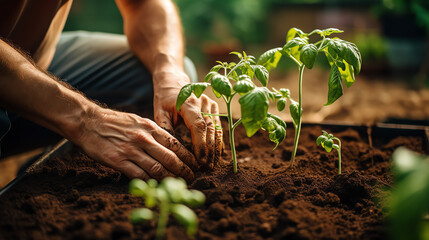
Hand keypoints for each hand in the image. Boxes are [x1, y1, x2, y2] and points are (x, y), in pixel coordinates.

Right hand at [70, 107, 196, 181]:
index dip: (187, 157)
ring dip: (170, 179)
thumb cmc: (114, 122)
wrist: (88, 122)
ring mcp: (131, 151)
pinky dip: (150, 183)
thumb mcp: (138, 121)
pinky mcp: (118, 161)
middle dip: (184, 170)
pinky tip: (156, 187)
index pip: (175, 144)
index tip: (195, 164)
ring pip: (157, 169)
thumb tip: (170, 145)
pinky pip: (139, 176)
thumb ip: (153, 133)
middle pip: (170, 158)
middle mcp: (143, 139)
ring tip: (177, 185)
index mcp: (150, 128)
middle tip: (191, 178)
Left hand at [153, 70, 222, 168]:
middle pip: (210, 129)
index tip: (201, 161)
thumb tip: (171, 150)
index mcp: (189, 103)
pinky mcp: (215, 107)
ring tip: (212, 164)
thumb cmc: (164, 98)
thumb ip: (165, 129)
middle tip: (207, 168)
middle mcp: (203, 102)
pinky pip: (218, 126)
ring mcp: (211, 104)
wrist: (173, 81)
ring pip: (217, 129)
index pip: (199, 126)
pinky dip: (217, 141)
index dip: (201, 145)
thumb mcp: (159, 112)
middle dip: (209, 150)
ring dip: (215, 148)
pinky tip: (216, 154)